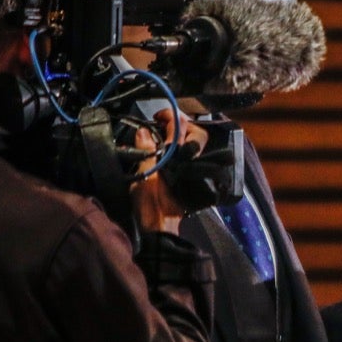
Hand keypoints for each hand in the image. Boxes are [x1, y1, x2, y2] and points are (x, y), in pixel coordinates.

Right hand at [130, 107, 202, 233]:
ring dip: (184, 137)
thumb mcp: (143, 174)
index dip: (170, 115)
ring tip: (167, 136)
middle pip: (197, 133)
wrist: (159, 226)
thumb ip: (146, 150)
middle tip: (164, 126)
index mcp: (180, 157)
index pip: (181, 126)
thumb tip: (144, 132)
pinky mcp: (193, 180)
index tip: (159, 116)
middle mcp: (192, 162)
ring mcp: (195, 171)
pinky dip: (184, 151)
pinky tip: (172, 152)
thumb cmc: (150, 203)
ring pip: (197, 145)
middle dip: (183, 125)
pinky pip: (193, 159)